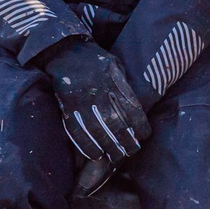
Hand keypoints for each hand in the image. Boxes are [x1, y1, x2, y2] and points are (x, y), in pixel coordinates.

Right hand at [40, 40, 150, 171]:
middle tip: (132, 151)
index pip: (132, 108)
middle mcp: (98, 92)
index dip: (140, 126)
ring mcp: (81, 101)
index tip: (144, 136)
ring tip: (116, 157)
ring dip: (108, 147)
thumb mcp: (115, 65)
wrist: (65, 51)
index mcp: (113, 80)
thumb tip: (137, 108)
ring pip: (97, 130)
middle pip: (116, 124)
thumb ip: (124, 84)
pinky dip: (86, 145)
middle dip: (126, 141)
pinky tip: (95, 154)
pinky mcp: (67, 107)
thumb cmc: (95, 59)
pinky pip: (77, 130)